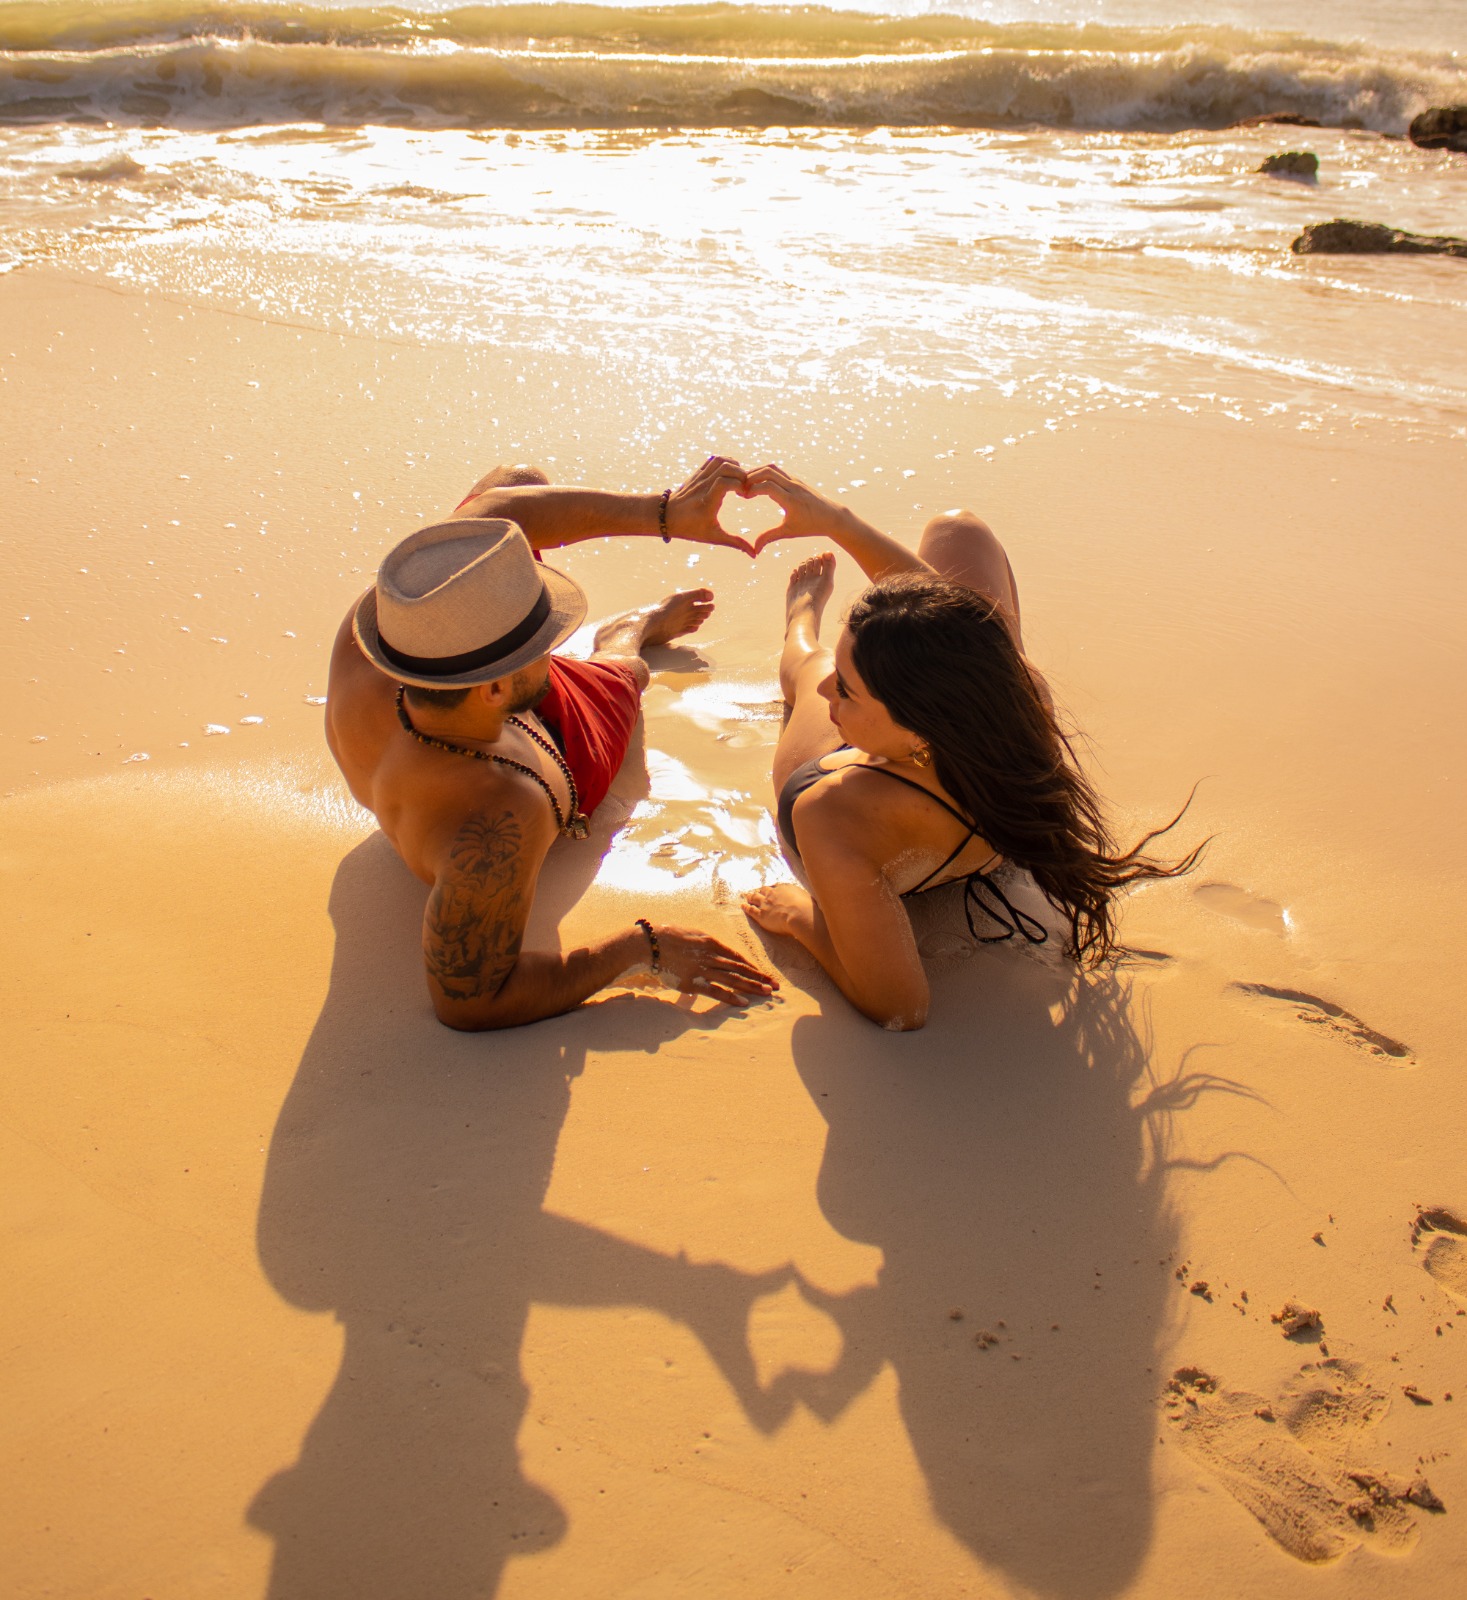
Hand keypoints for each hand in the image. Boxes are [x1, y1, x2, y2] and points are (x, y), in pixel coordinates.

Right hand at [654, 924, 778, 1004]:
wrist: (650, 944)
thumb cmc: (668, 938)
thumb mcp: (692, 936)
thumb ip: (705, 946)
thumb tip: (713, 954)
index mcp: (712, 943)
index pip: (738, 957)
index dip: (752, 967)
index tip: (764, 974)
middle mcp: (711, 956)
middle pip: (741, 968)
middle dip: (759, 978)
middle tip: (775, 986)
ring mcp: (703, 969)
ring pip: (733, 979)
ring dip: (751, 987)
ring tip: (766, 993)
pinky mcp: (693, 982)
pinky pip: (716, 991)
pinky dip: (730, 997)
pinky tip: (744, 1002)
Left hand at [665, 455, 754, 554]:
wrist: (667, 516)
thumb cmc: (690, 529)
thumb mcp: (714, 537)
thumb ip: (735, 543)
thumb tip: (754, 555)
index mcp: (707, 502)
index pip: (724, 483)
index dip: (739, 485)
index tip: (745, 494)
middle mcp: (703, 486)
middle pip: (725, 468)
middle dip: (741, 474)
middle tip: (746, 486)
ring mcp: (699, 477)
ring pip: (719, 461)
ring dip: (734, 467)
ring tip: (740, 479)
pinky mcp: (698, 473)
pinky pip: (714, 460)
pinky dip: (726, 462)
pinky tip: (731, 473)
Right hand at [739, 464, 845, 555]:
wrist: (832, 516)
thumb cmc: (811, 526)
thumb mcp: (789, 532)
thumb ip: (769, 537)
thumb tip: (754, 550)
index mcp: (791, 500)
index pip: (767, 486)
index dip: (752, 489)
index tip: (743, 497)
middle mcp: (793, 487)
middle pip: (768, 471)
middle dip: (751, 476)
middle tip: (741, 487)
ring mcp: (795, 481)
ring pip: (773, 468)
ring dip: (757, 472)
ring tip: (747, 484)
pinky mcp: (796, 479)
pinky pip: (778, 471)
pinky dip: (765, 474)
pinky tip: (757, 483)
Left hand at [741, 883, 814, 939]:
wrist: (800, 915)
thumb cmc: (808, 908)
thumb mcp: (808, 898)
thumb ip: (804, 899)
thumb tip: (808, 901)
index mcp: (785, 888)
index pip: (776, 887)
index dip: (772, 889)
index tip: (771, 889)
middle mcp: (773, 894)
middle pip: (764, 890)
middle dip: (760, 891)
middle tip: (757, 891)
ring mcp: (766, 904)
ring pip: (755, 898)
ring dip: (750, 897)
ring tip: (746, 896)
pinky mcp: (761, 914)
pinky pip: (750, 909)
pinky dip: (745, 907)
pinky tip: (742, 905)